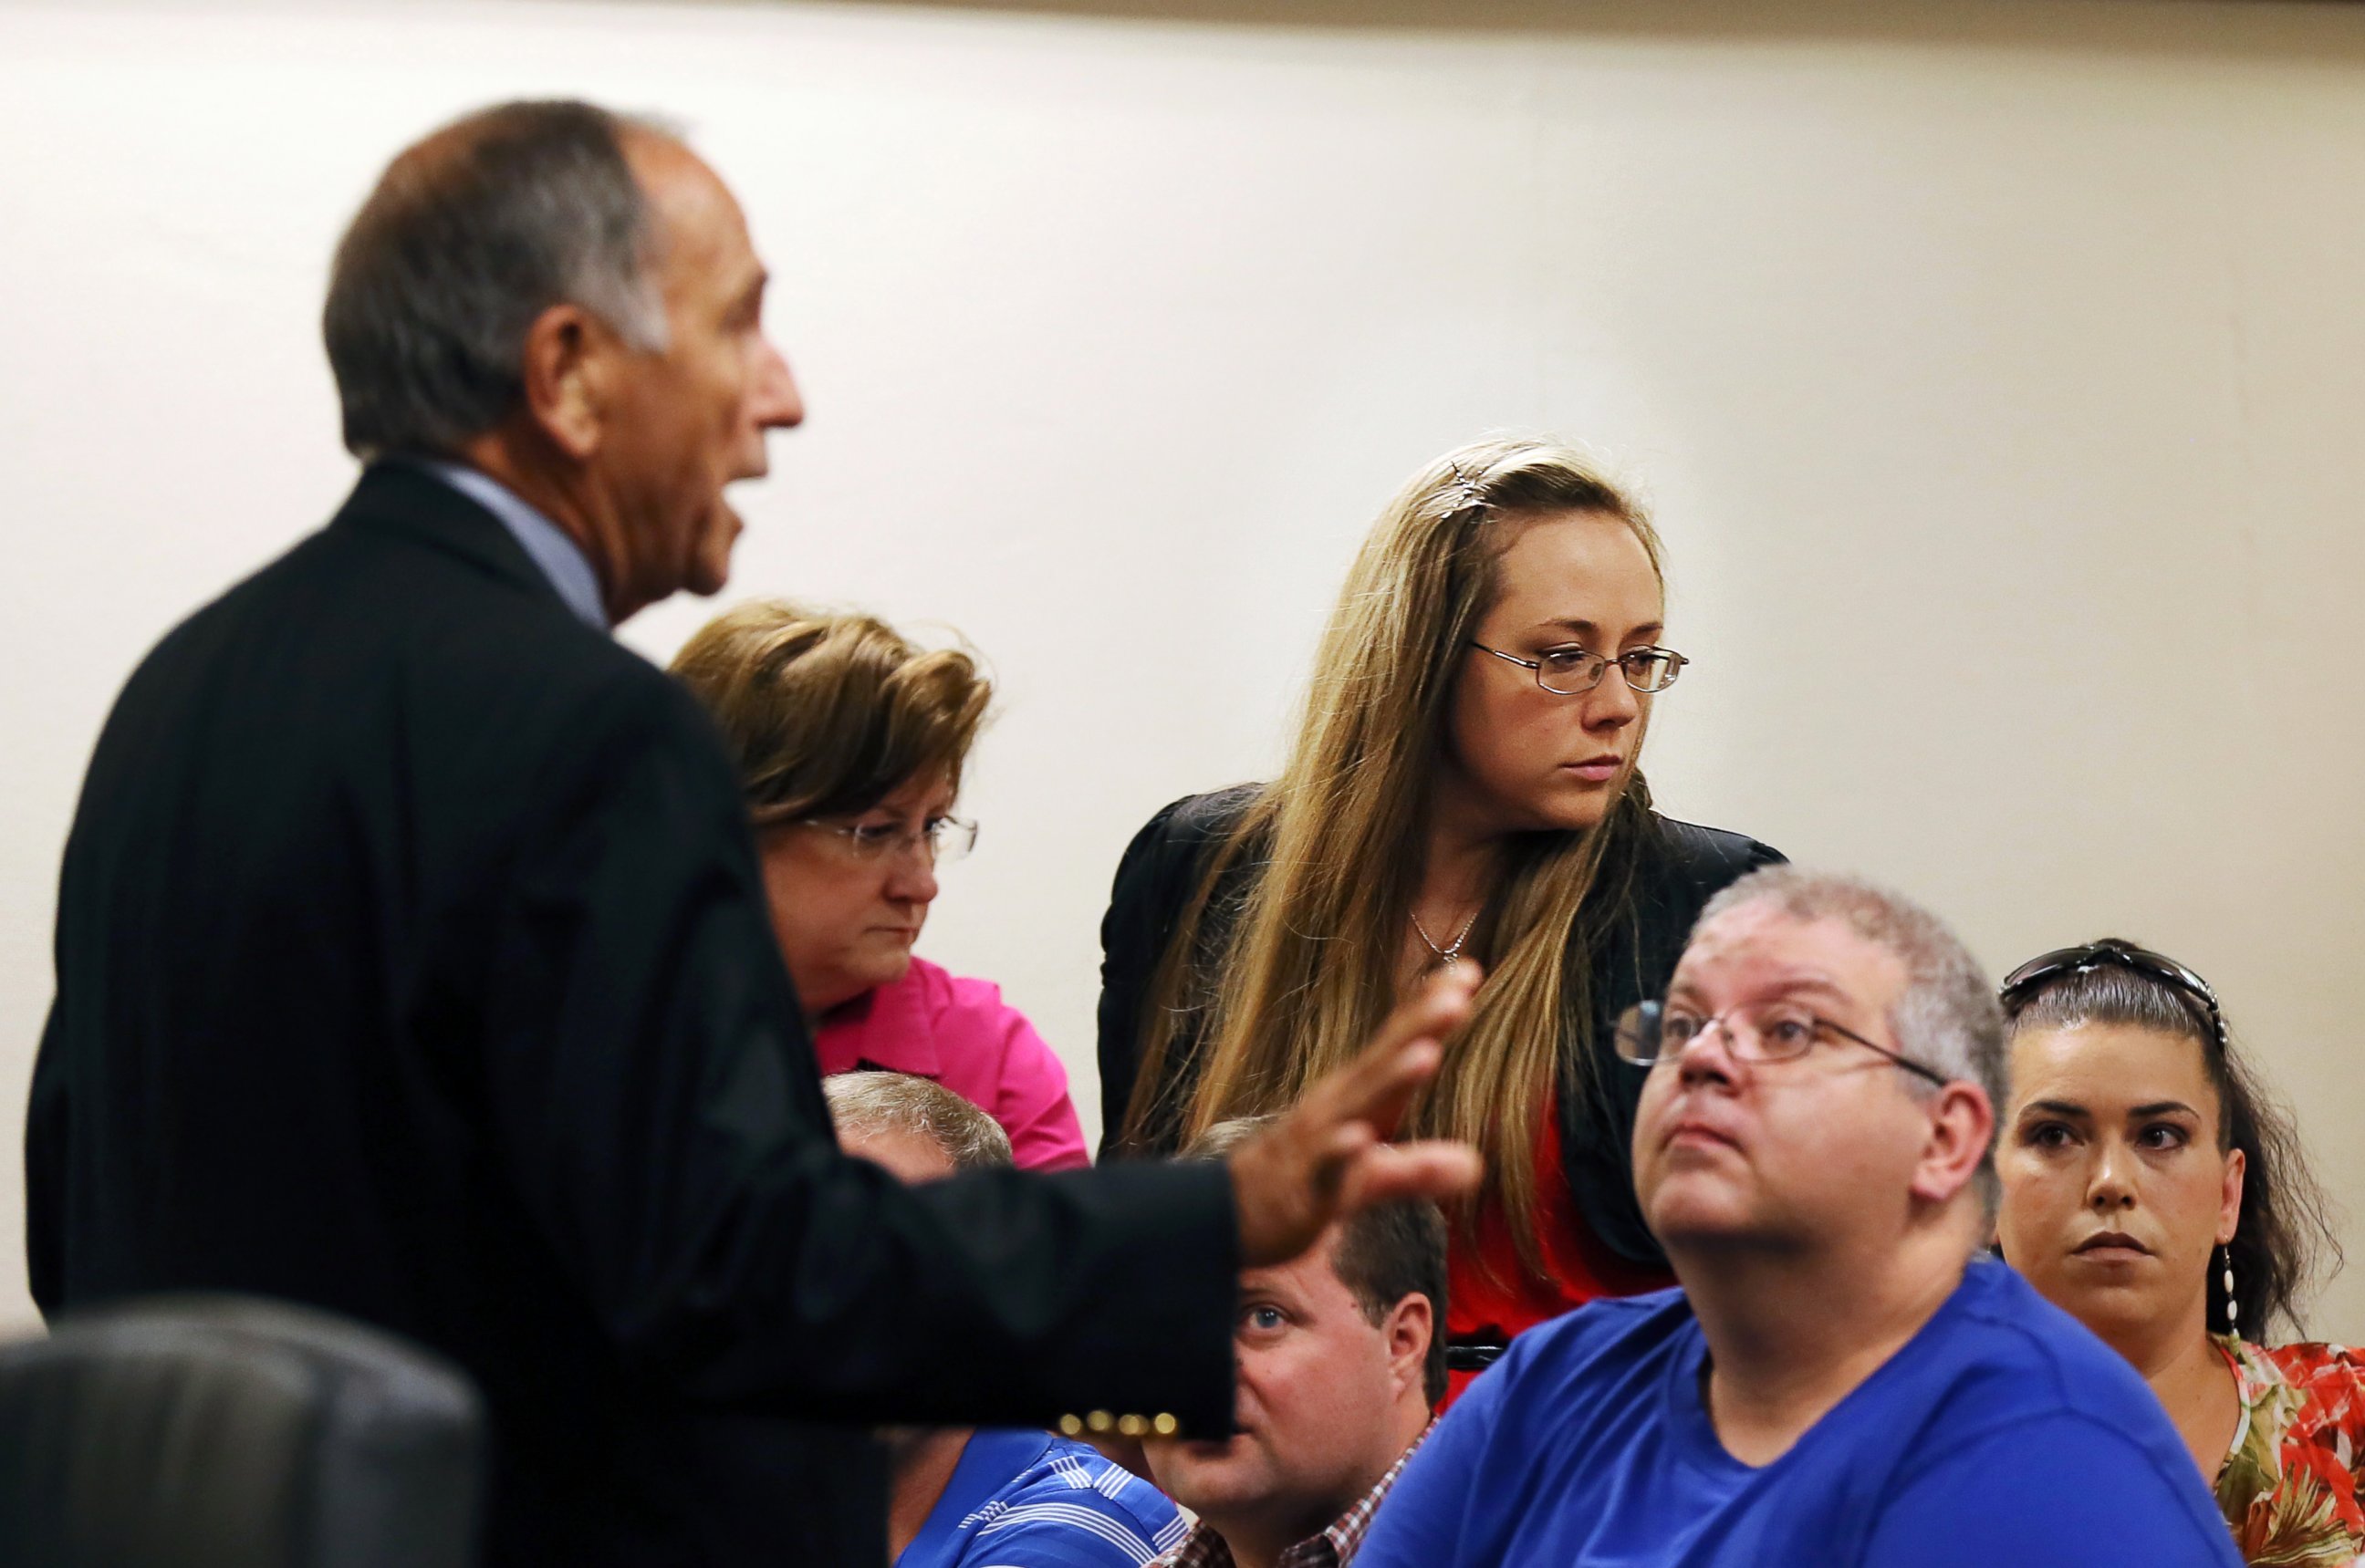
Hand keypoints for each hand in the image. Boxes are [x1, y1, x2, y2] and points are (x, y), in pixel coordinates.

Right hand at [1226, 961, 1485, 1266]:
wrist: (1231, 1215)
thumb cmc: (1306, 1178)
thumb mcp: (1367, 1171)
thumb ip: (1419, 1163)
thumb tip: (1476, 1166)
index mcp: (1357, 1095)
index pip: (1396, 1043)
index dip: (1428, 1008)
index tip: (1470, 970)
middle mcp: (1337, 1108)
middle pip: (1381, 1062)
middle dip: (1418, 1028)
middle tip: (1457, 998)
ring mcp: (1318, 1144)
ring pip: (1357, 1108)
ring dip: (1390, 1079)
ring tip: (1427, 1055)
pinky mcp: (1304, 1188)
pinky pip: (1325, 1170)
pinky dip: (1341, 1153)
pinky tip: (1361, 1140)